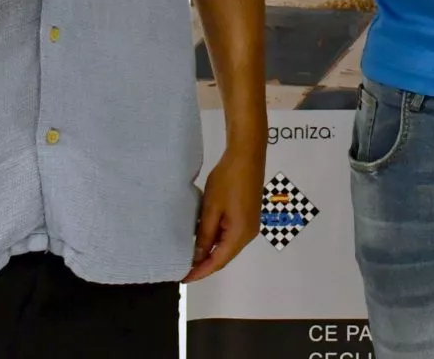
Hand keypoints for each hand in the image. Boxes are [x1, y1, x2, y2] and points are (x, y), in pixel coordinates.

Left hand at [185, 144, 263, 281]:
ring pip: (227, 245)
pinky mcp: (248, 215)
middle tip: (183, 269)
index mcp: (240, 234)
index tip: (183, 279)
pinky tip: (203, 238)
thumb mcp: (211, 208)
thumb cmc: (228, 180)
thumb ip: (204, 234)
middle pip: (225, 256)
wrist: (247, 155)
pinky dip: (217, 240)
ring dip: (210, 252)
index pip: (218, 261)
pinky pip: (231, 235)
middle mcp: (249, 233)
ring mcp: (250, 224)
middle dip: (205, 264)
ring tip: (190, 256)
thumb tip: (198, 257)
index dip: (200, 272)